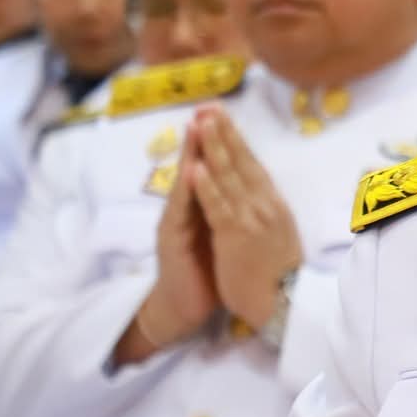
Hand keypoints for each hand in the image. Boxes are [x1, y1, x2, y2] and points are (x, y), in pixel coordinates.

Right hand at [116, 121, 218, 363]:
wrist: (184, 308)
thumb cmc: (205, 272)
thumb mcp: (221, 235)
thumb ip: (226, 209)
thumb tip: (246, 187)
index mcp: (205, 207)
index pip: (214, 169)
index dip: (221, 143)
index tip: (228, 114)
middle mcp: (187, 209)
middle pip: (197, 167)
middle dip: (204, 137)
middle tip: (210, 107)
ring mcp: (176, 222)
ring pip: (185, 183)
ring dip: (190, 154)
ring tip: (197, 126)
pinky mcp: (171, 240)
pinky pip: (180, 212)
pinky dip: (186, 191)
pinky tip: (188, 172)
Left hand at [190, 107, 303, 329]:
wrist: (284, 306)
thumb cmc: (279, 275)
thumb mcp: (279, 234)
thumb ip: (267, 210)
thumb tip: (258, 191)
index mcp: (274, 204)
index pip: (253, 165)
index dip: (237, 139)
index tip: (222, 117)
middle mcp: (265, 205)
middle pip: (241, 162)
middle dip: (223, 133)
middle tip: (209, 107)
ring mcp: (251, 219)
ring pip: (228, 178)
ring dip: (213, 148)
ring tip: (201, 123)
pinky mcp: (236, 237)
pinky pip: (218, 208)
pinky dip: (206, 187)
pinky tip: (195, 169)